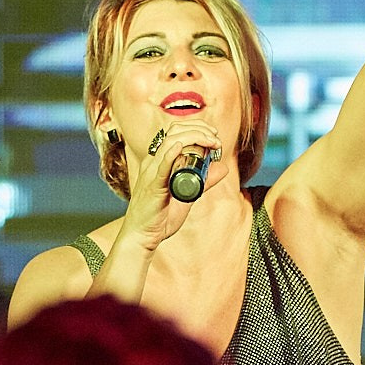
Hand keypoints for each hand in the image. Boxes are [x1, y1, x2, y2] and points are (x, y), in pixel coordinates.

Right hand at [118, 118, 223, 250]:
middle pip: (174, 132)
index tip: (214, 135)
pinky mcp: (152, 187)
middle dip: (199, 129)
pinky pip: (160, 167)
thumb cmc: (159, 216)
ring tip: (211, 142)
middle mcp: (153, 162)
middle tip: (216, 139)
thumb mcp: (188, 195)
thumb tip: (223, 168)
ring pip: (169, 143)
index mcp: (159, 161)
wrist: (142, 236)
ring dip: (194, 137)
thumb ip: (205, 181)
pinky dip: (170, 155)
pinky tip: (179, 147)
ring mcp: (151, 173)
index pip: (175, 132)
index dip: (196, 127)